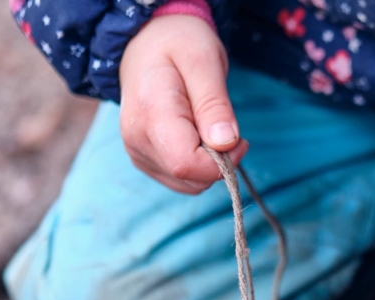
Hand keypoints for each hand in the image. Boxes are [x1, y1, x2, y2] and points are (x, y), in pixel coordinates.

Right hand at [119, 15, 248, 193]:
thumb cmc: (179, 44)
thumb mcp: (205, 61)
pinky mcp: (144, 158)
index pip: (187, 165)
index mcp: (149, 114)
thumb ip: (214, 104)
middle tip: (224, 125)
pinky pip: (181, 179)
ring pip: (188, 184)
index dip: (222, 162)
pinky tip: (197, 134)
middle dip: (219, 161)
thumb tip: (225, 144)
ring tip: (207, 124)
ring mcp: (137, 152)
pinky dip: (198, 164)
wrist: (147, 41)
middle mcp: (136, 139)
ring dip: (210, 163)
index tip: (238, 138)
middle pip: (190, 178)